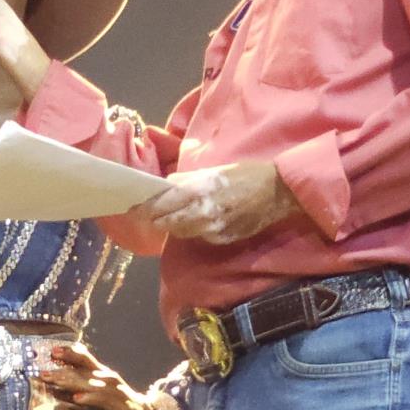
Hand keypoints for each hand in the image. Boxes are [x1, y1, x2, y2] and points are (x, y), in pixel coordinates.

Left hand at [38, 343, 169, 409]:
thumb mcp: (98, 398)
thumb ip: (81, 392)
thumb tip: (56, 391)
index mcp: (101, 374)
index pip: (84, 358)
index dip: (68, 353)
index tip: (51, 351)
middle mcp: (107, 378)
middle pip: (82, 368)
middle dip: (61, 369)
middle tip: (43, 372)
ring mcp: (113, 390)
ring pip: (89, 381)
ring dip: (70, 380)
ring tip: (54, 381)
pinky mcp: (118, 404)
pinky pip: (102, 398)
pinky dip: (89, 397)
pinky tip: (77, 398)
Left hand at [128, 160, 303, 243]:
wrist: (276, 192)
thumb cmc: (244, 175)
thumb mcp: (212, 170)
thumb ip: (185, 180)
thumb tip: (164, 186)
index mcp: (197, 190)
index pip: (160, 205)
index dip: (143, 208)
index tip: (132, 207)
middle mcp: (201, 213)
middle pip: (165, 223)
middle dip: (153, 219)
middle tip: (145, 214)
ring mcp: (212, 230)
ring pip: (179, 232)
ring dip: (171, 225)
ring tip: (166, 217)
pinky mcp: (221, 239)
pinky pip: (197, 236)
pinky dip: (191, 229)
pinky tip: (193, 221)